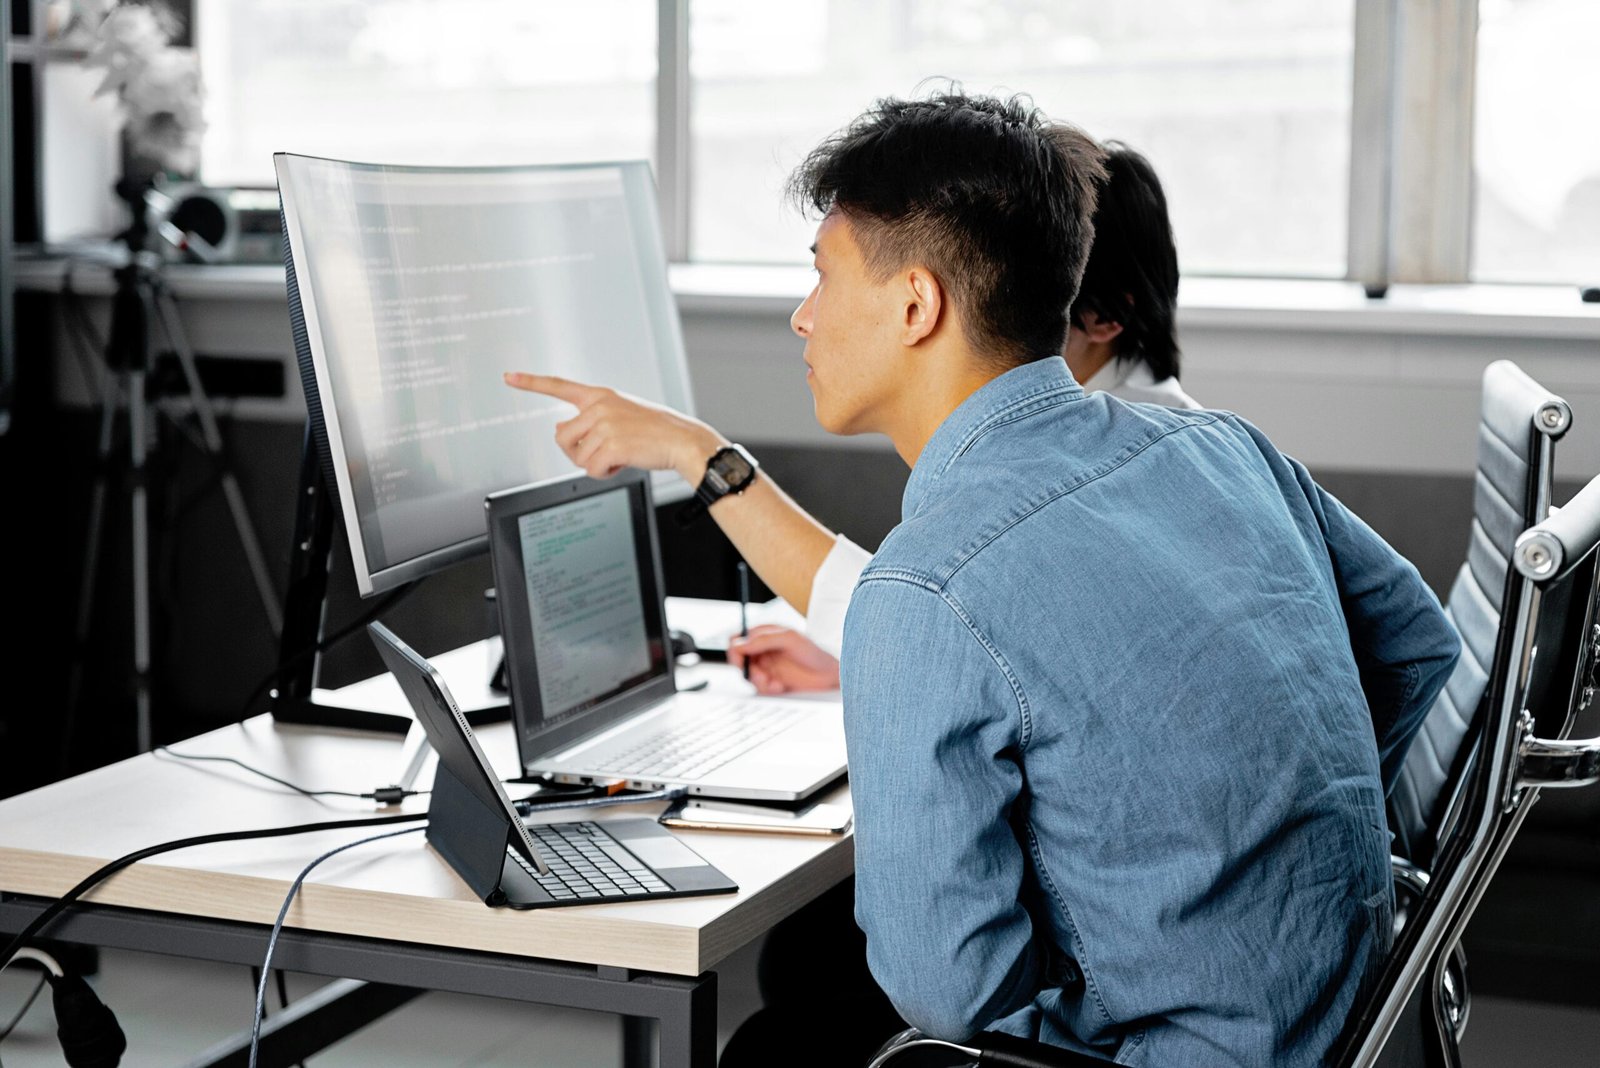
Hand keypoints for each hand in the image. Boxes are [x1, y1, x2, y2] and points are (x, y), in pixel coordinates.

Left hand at [502, 372, 724, 482]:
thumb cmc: (656, 431)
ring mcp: (604, 424)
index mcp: (600, 395)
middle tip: (603, 452)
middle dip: (577, 451)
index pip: (559, 386)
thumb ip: (591, 420)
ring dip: (595, 464)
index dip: (531, 382)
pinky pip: (590, 470)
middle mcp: (599, 406)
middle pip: (561, 437)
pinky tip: (622, 463)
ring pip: (576, 457)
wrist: (682, 441)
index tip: (508, 376)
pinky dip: (604, 473)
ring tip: (619, 455)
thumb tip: (561, 432)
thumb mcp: (622, 415)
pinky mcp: (610, 444)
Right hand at [727, 625, 840, 694]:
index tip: (741, 659)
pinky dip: (768, 689)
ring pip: (748, 676)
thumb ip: (763, 640)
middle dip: (748, 670)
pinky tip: (781, 686)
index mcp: (764, 634)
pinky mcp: (770, 682)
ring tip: (775, 683)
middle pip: (738, 660)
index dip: (735, 649)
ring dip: (759, 681)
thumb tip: (739, 644)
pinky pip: (758, 688)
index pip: (738, 639)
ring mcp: (766, 667)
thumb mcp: (789, 639)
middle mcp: (762, 650)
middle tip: (761, 676)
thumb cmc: (813, 653)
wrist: (829, 676)